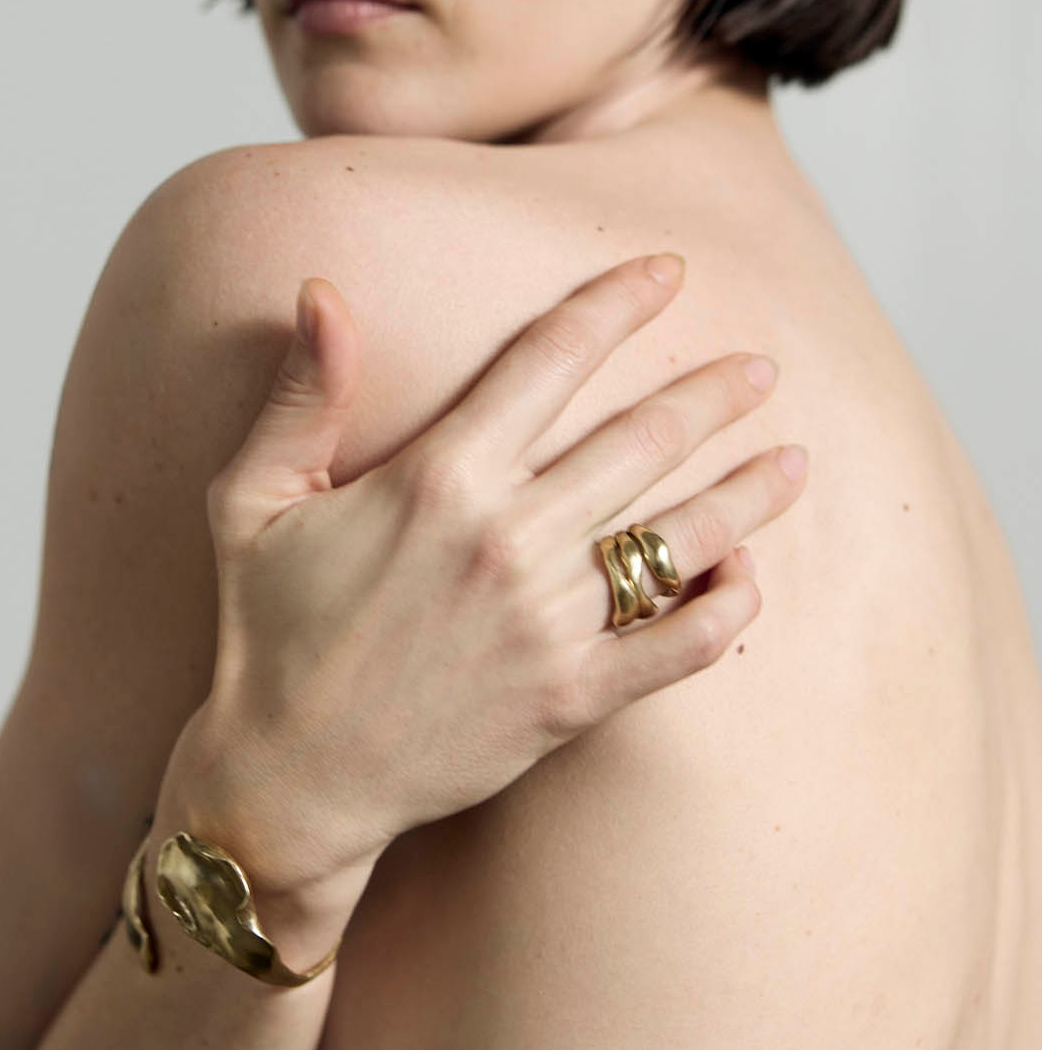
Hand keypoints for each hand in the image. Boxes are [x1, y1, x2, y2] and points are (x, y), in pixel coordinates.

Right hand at [179, 256, 805, 896]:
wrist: (288, 779)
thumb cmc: (267, 628)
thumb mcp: (254, 498)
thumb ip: (301, 393)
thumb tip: (320, 289)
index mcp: (439, 477)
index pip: (551, 359)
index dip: (616, 302)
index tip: (668, 269)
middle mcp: (509, 539)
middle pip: (640, 439)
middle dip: (712, 392)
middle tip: (763, 365)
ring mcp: (549, 623)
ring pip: (680, 537)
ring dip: (747, 492)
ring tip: (796, 458)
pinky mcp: (571, 698)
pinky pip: (678, 646)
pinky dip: (725, 609)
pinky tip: (748, 576)